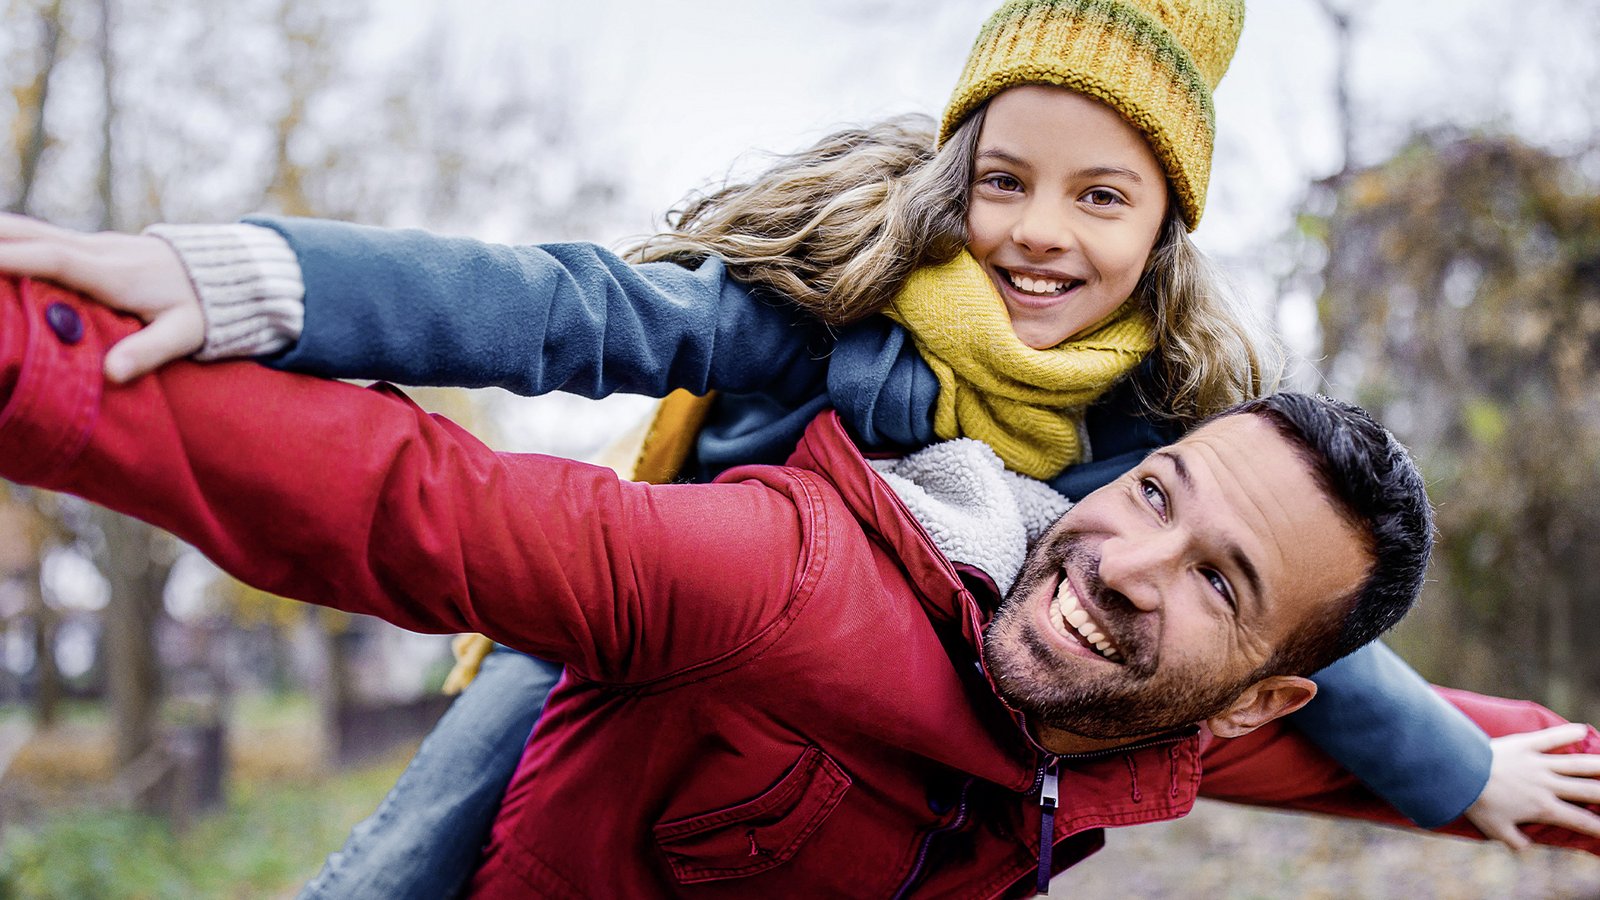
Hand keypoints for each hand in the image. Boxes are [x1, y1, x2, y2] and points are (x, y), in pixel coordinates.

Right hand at [0, 212, 202, 381]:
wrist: (221, 273)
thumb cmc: (201, 308)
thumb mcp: (186, 334)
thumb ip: (149, 351)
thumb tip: (113, 376)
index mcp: (113, 273)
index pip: (55, 259)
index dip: (15, 258)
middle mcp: (94, 251)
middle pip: (29, 235)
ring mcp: (87, 244)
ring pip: (27, 229)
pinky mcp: (83, 246)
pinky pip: (34, 236)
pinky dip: (3, 235)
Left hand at [1464, 722, 1599, 849]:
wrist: (1460, 774)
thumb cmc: (1477, 804)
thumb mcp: (1496, 830)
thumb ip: (1515, 840)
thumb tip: (1527, 847)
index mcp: (1543, 808)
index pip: (1579, 820)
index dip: (1599, 827)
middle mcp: (1547, 785)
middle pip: (1587, 790)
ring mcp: (1538, 763)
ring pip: (1576, 764)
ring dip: (1597, 764)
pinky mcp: (1525, 744)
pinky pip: (1549, 738)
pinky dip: (1566, 733)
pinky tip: (1582, 729)